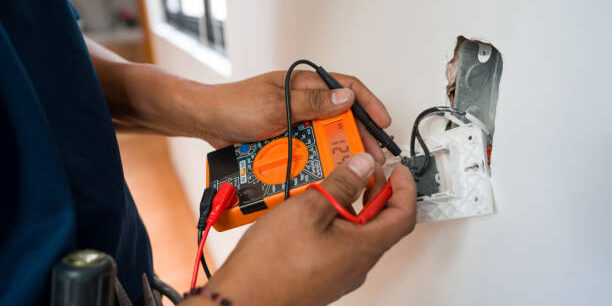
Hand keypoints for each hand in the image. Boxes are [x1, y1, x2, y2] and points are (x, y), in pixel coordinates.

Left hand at [182, 71, 391, 162]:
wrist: (208, 123)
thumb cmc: (236, 105)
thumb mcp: (278, 103)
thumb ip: (313, 102)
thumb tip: (347, 99)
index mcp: (305, 85)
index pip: (346, 87)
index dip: (369, 103)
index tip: (382, 122)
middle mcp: (304, 103)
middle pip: (341, 118)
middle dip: (359, 136)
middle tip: (372, 156)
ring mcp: (296, 123)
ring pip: (326, 138)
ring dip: (339, 152)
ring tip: (352, 169)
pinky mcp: (287, 141)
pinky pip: (308, 151)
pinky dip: (317, 161)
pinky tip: (326, 173)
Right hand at [185, 153, 416, 305]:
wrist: (242, 301)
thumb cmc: (271, 265)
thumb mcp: (308, 210)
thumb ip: (341, 185)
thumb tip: (362, 166)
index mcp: (363, 247)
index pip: (403, 216)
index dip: (405, 188)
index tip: (398, 170)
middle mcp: (357, 264)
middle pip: (381, 224)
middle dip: (375, 192)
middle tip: (361, 170)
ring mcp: (340, 273)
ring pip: (358, 233)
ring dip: (351, 206)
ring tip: (330, 186)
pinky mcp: (323, 276)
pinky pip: (339, 245)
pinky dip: (335, 222)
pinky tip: (312, 211)